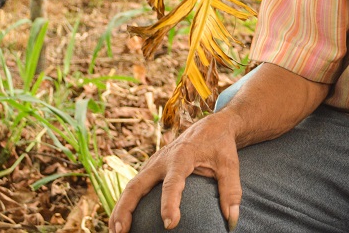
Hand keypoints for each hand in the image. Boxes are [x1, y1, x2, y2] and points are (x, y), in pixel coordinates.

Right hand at [109, 112, 241, 231]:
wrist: (212, 125)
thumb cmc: (221, 146)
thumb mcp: (230, 165)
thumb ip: (231, 191)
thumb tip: (232, 221)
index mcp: (183, 156)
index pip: (173, 182)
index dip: (170, 203)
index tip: (170, 223)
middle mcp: (162, 159)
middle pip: (138, 184)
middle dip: (126, 208)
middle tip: (121, 232)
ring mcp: (154, 163)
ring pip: (131, 186)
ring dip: (121, 209)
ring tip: (116, 232)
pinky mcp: (151, 167)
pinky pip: (134, 186)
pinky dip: (126, 203)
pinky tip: (123, 221)